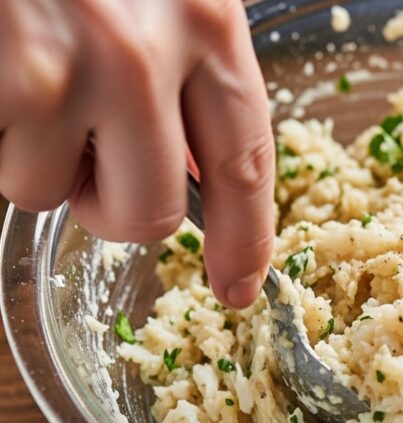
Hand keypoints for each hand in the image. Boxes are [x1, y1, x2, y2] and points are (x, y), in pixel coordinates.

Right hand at [0, 1, 274, 307]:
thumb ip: (193, 66)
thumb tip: (196, 167)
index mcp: (208, 23)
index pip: (247, 165)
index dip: (245, 240)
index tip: (238, 286)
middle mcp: (141, 55)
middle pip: (147, 216)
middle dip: (113, 207)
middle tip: (90, 158)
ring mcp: (56, 73)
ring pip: (48, 192)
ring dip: (36, 155)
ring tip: (27, 73)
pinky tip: (2, 70)